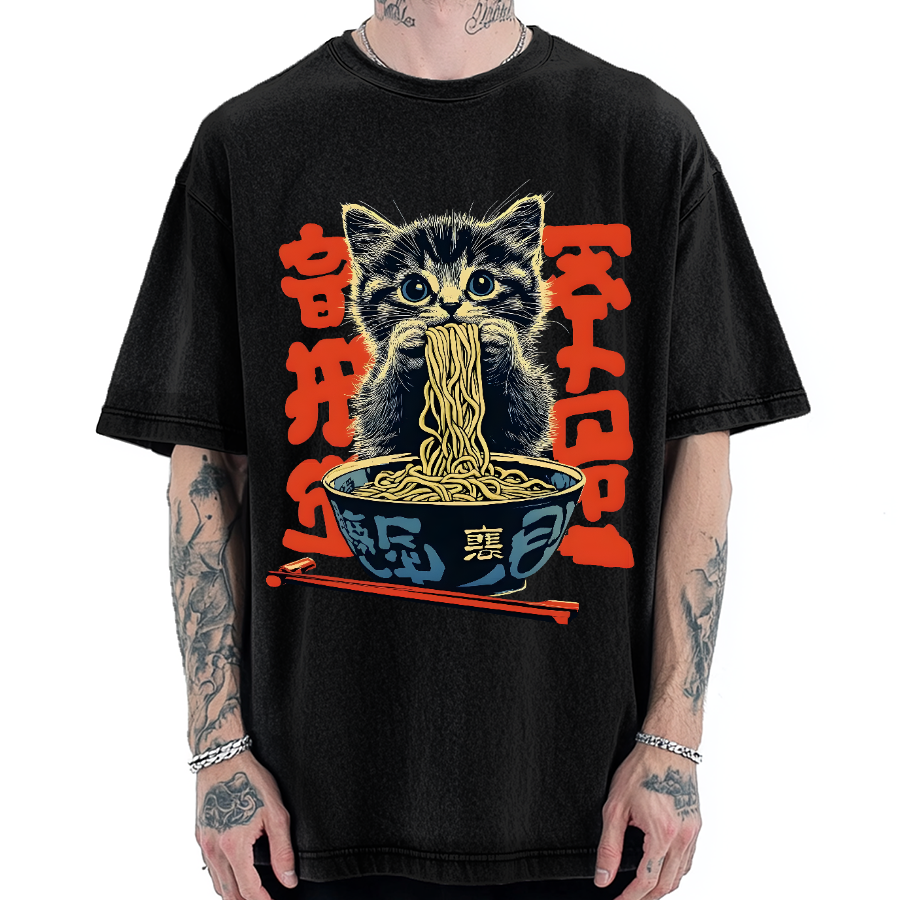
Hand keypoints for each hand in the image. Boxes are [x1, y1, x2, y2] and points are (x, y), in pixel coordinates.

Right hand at [196, 752, 297, 899]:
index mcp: (233, 847)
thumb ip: (282, 851)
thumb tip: (288, 880)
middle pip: (229, 893)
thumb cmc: (250, 780)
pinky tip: (233, 874)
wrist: (222, 758)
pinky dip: (221, 878)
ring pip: (216, 883)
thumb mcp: (276, 813)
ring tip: (250, 894)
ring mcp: (204, 843)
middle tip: (263, 899)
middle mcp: (214, 849)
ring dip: (232, 894)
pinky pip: (209, 867)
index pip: (248, 891)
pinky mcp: (200, 835)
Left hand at [594, 744, 700, 898]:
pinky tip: (661, 868)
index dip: (630, 897)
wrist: (667, 747)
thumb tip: (603, 878)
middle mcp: (682, 838)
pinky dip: (675, 871)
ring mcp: (692, 832)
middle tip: (627, 898)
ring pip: (681, 875)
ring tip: (642, 888)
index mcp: (662, 834)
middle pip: (667, 884)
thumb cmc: (641, 770)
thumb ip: (609, 846)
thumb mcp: (615, 807)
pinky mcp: (696, 825)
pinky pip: (689, 860)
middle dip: (646, 896)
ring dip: (662, 886)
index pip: (647, 881)